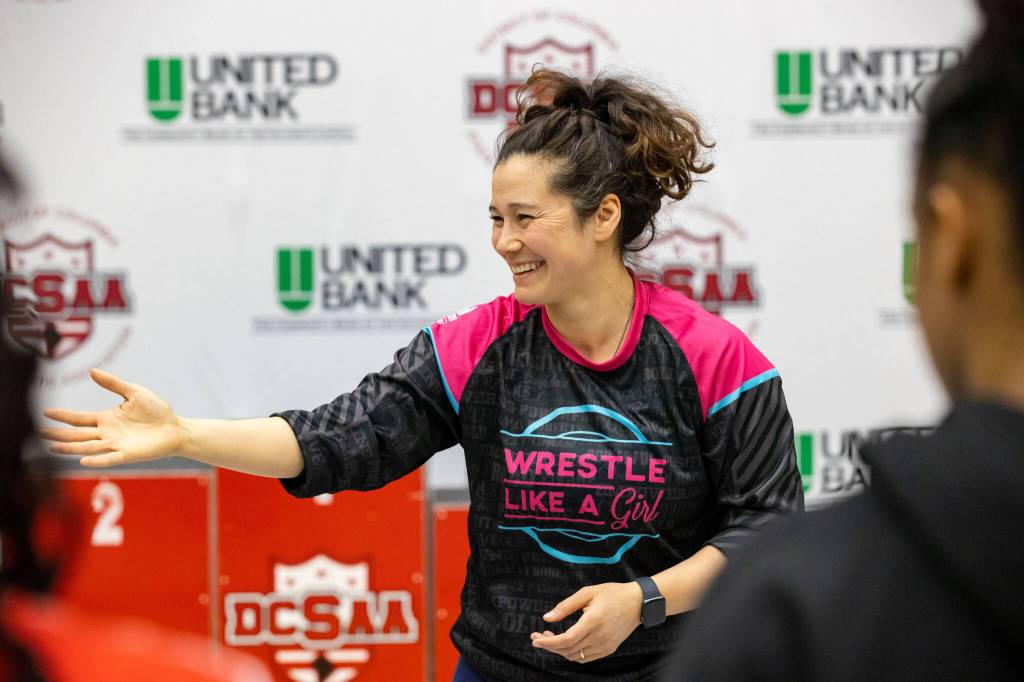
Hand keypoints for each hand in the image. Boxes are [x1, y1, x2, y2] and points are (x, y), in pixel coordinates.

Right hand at [40, 368, 184, 466]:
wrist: (175, 428)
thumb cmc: (156, 411)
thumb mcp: (134, 393)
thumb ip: (114, 384)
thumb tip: (93, 372)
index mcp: (107, 419)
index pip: (79, 419)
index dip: (63, 416)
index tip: (45, 411)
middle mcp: (107, 433)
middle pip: (77, 435)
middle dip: (58, 435)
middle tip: (38, 433)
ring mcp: (116, 445)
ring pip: (87, 447)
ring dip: (70, 448)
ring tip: (52, 448)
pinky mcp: (128, 454)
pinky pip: (110, 458)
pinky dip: (97, 459)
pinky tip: (83, 459)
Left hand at [530, 581, 642, 663]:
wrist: (638, 603)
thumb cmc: (612, 594)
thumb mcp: (587, 593)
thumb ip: (566, 606)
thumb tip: (547, 618)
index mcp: (593, 621)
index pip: (566, 639)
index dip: (549, 642)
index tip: (535, 640)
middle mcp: (600, 637)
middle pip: (568, 649)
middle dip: (549, 645)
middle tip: (538, 637)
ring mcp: (605, 645)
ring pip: (576, 656)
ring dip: (560, 650)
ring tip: (550, 637)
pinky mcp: (609, 649)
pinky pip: (586, 657)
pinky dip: (572, 653)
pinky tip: (566, 643)